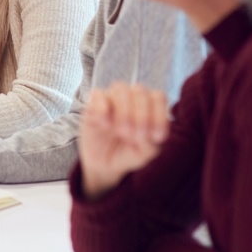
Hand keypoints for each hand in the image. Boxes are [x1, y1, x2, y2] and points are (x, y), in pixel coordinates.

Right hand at [78, 82, 169, 200]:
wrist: (103, 163)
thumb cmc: (127, 153)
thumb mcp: (144, 154)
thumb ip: (150, 143)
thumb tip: (144, 134)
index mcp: (149, 106)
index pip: (158, 97)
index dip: (159, 116)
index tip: (155, 138)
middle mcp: (131, 98)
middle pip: (140, 91)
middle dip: (140, 116)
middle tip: (134, 137)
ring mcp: (111, 98)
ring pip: (120, 88)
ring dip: (123, 112)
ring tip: (120, 132)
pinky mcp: (92, 103)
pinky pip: (97, 94)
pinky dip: (102, 109)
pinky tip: (104, 125)